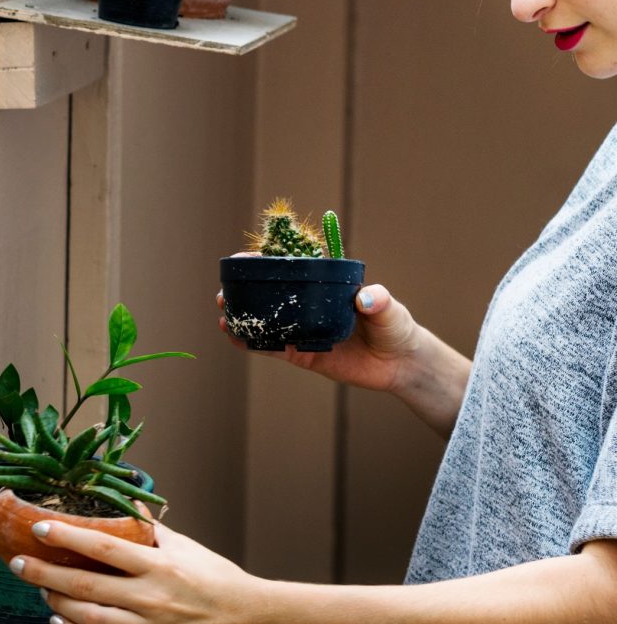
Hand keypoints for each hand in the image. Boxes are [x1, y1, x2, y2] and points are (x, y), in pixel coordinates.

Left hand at [10, 521, 268, 623]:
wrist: (246, 622)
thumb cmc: (218, 579)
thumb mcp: (188, 546)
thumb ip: (154, 529)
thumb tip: (131, 505)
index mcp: (160, 566)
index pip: (104, 548)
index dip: (68, 537)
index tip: (42, 527)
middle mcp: (151, 598)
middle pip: (86, 585)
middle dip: (46, 572)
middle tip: (20, 561)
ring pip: (89, 619)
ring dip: (58, 602)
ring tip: (40, 587)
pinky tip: (60, 621)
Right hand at [217, 280, 421, 394]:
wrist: (399, 364)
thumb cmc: (395, 327)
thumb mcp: (389, 309)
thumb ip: (379, 300)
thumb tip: (365, 298)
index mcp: (325, 287)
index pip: (292, 270)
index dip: (266, 264)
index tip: (243, 260)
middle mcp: (309, 307)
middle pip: (272, 296)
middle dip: (246, 292)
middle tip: (225, 292)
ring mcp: (303, 331)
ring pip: (267, 322)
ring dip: (244, 318)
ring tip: (224, 314)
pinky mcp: (303, 355)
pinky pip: (274, 349)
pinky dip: (254, 345)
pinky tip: (235, 339)